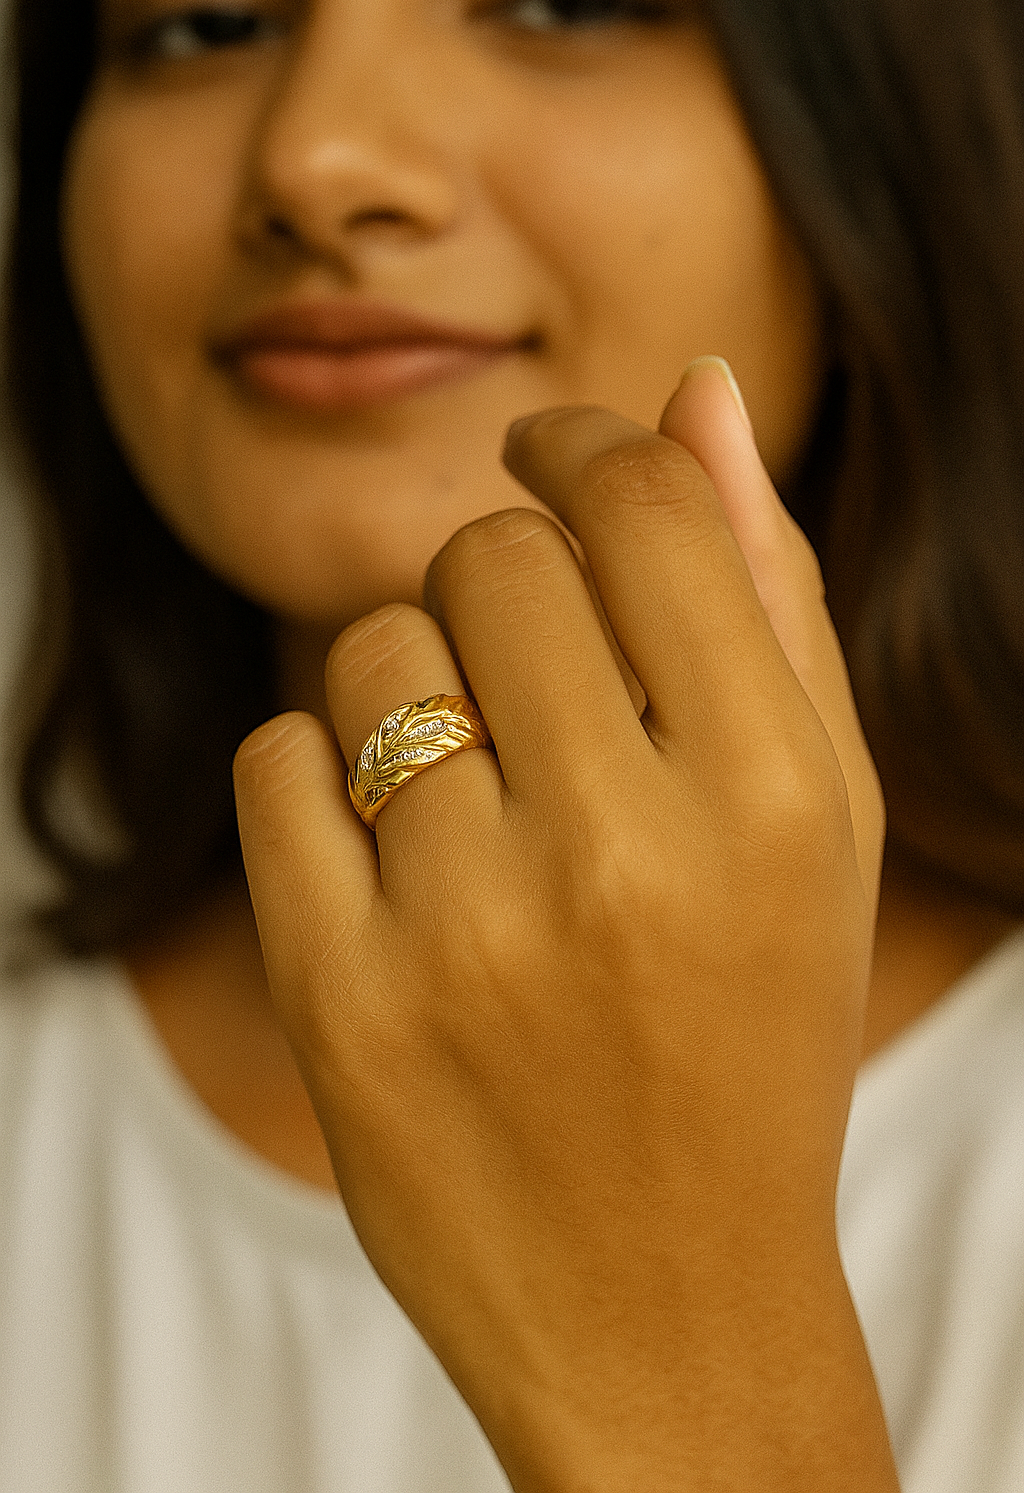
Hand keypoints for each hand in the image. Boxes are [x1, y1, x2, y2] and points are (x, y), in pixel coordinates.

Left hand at [234, 359, 895, 1490]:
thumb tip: (698, 392)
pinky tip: (391, 858)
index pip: (636, 509)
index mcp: (767, 794)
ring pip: (370, 654)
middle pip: (487, 562)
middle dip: (502, 583)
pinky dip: (319, 781)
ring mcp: (467, 936)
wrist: (666, 1304)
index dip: (576, 450)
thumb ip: (766, 596)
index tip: (546, 458)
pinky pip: (273, 766)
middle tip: (530, 675)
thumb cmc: (754, 1034)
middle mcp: (621, 854)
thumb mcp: (816, 826)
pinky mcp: (341, 1005)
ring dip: (411, 688)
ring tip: (473, 795)